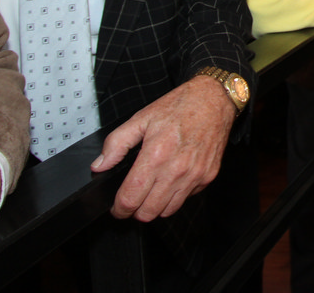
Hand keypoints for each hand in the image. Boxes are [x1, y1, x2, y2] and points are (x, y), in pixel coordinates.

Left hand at [91, 77, 235, 221]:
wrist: (213, 99)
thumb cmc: (180, 107)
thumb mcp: (141, 118)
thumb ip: (116, 144)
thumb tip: (100, 165)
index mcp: (156, 155)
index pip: (131, 198)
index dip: (119, 209)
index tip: (117, 207)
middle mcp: (176, 169)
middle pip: (148, 212)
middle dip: (135, 211)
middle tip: (133, 199)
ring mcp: (194, 175)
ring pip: (167, 211)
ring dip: (155, 206)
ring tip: (151, 191)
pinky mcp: (208, 177)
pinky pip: (186, 198)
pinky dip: (176, 195)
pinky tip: (172, 179)